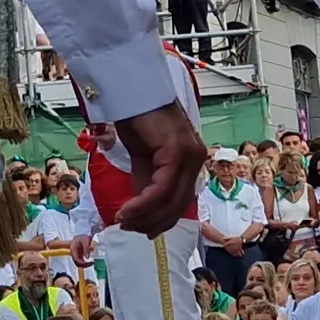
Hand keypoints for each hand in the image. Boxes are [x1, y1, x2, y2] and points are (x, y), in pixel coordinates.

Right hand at [105, 103, 207, 236]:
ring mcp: (190, 155)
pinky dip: (143, 204)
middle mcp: (196, 158)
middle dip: (153, 221)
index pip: (180, 199)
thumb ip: (147, 180)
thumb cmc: (137, 115)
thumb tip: (142, 206)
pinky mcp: (178, 153)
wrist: (133, 89)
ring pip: (171, 200)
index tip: (142, 230)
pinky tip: (127, 210)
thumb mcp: (143, 156)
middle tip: (129, 227)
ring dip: (145, 215)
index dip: (162, 219)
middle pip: (178, 204)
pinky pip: (162, 189)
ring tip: (123, 220)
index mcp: (190, 159)